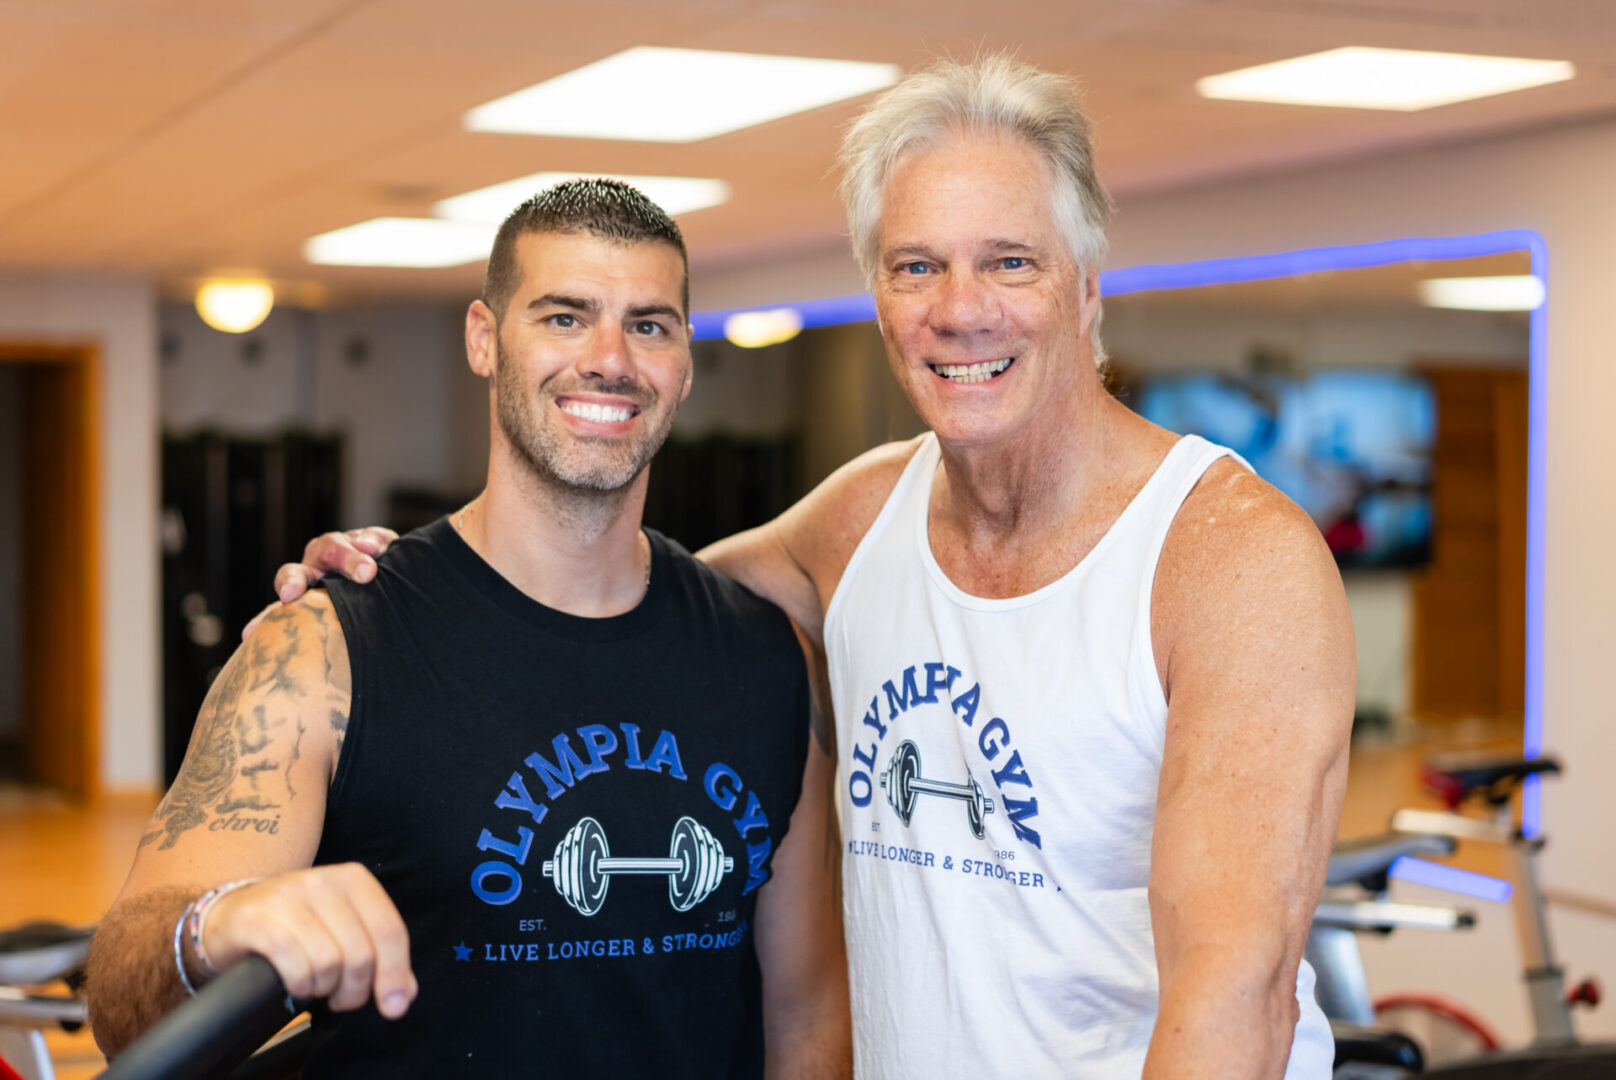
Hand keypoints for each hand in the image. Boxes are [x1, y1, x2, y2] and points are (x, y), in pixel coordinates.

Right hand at [201, 864, 416, 1017]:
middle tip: (340, 997)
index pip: (390, 931)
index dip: (395, 974)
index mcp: (354, 880)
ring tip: (316, 986)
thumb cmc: (295, 926)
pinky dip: (300, 985)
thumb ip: (379, 958)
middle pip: (360, 954)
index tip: (393, 1006)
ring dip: (324, 989)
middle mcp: (323, 881)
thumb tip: (402, 996)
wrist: (230, 915)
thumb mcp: (343, 931)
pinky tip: (296, 985)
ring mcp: (288, 897)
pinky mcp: (258, 919)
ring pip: (329, 962)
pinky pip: (294, 963)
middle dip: (354, 990)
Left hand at [242, 527, 396, 639]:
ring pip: (346, 544)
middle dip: (340, 561)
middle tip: (356, 576)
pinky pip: (374, 537)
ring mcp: (349, 546)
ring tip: (368, 570)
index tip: (289, 597)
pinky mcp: (375, 540)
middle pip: (324, 550)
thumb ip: (294, 623)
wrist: (375, 595)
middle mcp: (323, 559)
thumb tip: (247, 636)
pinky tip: (380, 549)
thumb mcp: (318, 618)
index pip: (291, 575)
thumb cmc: (340, 614)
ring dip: (355, 556)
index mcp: (306, 578)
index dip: (289, 583)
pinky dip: (376, 541)